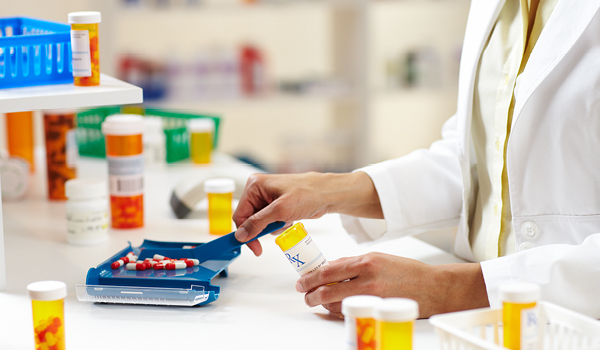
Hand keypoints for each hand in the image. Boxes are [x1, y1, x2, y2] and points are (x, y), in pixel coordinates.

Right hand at [233, 172, 381, 255]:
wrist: (328, 194)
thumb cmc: (308, 194)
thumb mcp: (280, 211)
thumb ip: (258, 223)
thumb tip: (241, 235)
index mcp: (254, 185)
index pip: (240, 214)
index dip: (245, 232)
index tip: (253, 247)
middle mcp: (259, 190)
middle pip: (249, 219)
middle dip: (263, 228)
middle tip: (276, 230)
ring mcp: (268, 197)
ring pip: (260, 222)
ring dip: (272, 227)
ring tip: (286, 220)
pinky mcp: (277, 204)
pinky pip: (270, 221)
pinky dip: (279, 225)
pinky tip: (290, 219)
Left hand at [294, 252, 488, 317]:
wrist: (434, 287)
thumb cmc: (408, 272)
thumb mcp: (379, 258)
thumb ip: (354, 263)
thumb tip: (332, 268)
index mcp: (367, 261)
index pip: (329, 270)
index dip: (311, 277)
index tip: (303, 281)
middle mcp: (368, 278)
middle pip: (328, 290)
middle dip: (311, 294)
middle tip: (306, 294)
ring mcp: (372, 297)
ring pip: (337, 304)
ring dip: (324, 303)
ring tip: (320, 300)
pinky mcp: (378, 310)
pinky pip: (351, 312)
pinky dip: (339, 310)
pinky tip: (336, 306)